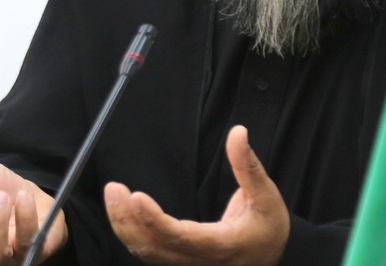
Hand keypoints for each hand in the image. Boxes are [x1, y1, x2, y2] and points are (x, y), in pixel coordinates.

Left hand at [104, 126, 288, 265]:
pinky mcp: (180, 261)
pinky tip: (123, 210)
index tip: (136, 197)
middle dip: (128, 221)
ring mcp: (187, 264)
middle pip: (154, 249)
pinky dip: (132, 232)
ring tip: (114, 194)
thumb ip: (248, 165)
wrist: (271, 256)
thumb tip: (238, 133)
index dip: (156, 221)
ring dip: (124, 225)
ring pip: (147, 253)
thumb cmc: (268, 226)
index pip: (182, 237)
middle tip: (114, 189)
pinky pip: (150, 251)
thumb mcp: (266, 195)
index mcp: (222, 245)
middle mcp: (200, 261)